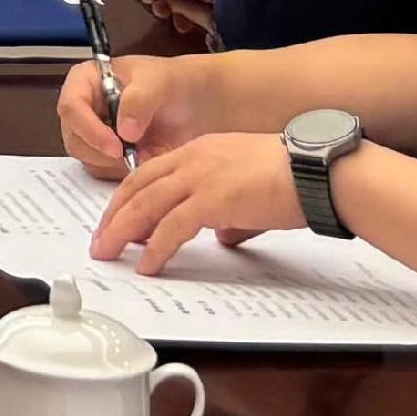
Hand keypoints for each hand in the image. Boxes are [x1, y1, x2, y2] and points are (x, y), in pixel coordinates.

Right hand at [54, 51, 223, 181]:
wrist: (192, 103)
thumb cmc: (170, 82)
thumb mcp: (158, 81)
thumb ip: (139, 101)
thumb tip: (125, 132)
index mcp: (85, 82)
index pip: (72, 107)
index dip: (89, 129)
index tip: (117, 147)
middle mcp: (83, 110)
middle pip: (75, 139)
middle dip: (102, 153)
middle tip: (133, 158)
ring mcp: (94, 135)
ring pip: (89, 161)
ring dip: (116, 166)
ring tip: (146, 154)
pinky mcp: (107, 157)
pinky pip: (106, 174)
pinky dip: (125, 175)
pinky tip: (147, 160)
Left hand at [86, 130, 300, 272]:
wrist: (315, 172)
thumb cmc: (292, 180)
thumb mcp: (247, 190)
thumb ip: (229, 212)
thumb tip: (222, 237)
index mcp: (198, 150)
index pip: (149, 173)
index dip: (128, 197)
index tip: (116, 220)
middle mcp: (192, 159)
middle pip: (138, 187)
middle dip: (114, 215)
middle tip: (101, 241)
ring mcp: (200, 177)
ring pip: (146, 205)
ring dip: (122, 231)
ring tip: (108, 254)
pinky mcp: (212, 200)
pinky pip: (172, 227)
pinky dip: (155, 247)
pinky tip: (147, 265)